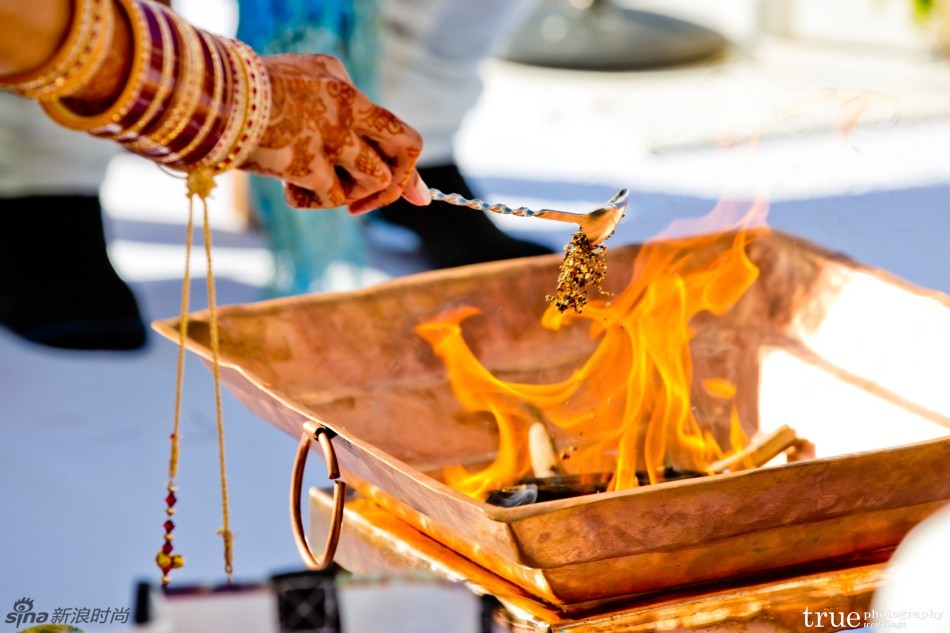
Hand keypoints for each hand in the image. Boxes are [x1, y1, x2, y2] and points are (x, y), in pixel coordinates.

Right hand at [242, 54, 429, 214]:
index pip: (399, 131)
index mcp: (347, 91)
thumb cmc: (249, 90)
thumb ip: (340, 110)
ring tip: (312, 184)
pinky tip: (286, 188)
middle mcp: (347, 110)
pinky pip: (333, 198)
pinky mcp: (308, 164)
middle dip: (396, 186)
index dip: (409, 168)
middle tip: (365, 205)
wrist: (211, 94)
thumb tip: (371, 156)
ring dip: (348, 195)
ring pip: (375, 180)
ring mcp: (331, 137)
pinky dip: (310, 202)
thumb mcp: (304, 81)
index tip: (415, 197)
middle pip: (405, 152)